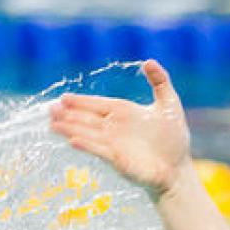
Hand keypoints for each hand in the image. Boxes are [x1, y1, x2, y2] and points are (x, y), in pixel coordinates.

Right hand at [49, 59, 191, 196]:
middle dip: (69, 115)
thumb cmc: (174, 138)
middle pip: (87, 119)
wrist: (178, 168)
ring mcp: (115, 145)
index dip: (81, 102)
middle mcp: (115, 128)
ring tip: (53, 125)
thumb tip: (149, 62)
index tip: (64, 98)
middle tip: (50, 110)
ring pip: (88, 134)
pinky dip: (87, 145)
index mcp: (124, 113)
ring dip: (71, 130)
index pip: (98, 105)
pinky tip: (73, 141)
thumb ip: (160, 82)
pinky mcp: (118, 161)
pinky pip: (100, 151)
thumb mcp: (169, 105)